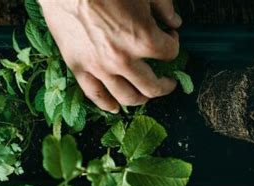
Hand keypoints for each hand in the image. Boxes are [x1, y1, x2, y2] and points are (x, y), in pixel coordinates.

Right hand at [39, 0, 181, 112]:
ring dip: (141, 98)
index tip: (169, 36)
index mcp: (143, 40)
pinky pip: (95, 95)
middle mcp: (123, 60)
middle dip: (165, 84)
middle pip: (153, 86)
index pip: (171, 53)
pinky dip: (107, 105)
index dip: (174, 43)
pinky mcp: (78, 67)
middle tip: (168, 81)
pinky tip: (115, 108)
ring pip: (127, 97)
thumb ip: (165, 8)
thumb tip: (175, 23)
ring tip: (146, 94)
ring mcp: (99, 67)